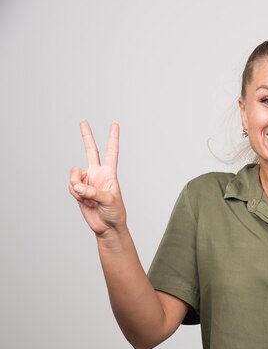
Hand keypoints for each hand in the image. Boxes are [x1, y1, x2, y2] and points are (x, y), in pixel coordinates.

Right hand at [69, 120, 125, 235]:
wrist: (106, 226)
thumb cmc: (114, 212)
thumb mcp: (109, 201)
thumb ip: (93, 192)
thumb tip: (77, 186)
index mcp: (109, 174)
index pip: (111, 152)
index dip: (113, 139)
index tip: (115, 125)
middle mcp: (97, 173)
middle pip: (91, 151)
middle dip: (87, 136)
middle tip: (83, 121)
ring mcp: (87, 181)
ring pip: (74, 174)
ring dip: (77, 185)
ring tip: (87, 197)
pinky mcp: (78, 189)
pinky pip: (70, 186)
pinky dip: (74, 193)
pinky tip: (83, 201)